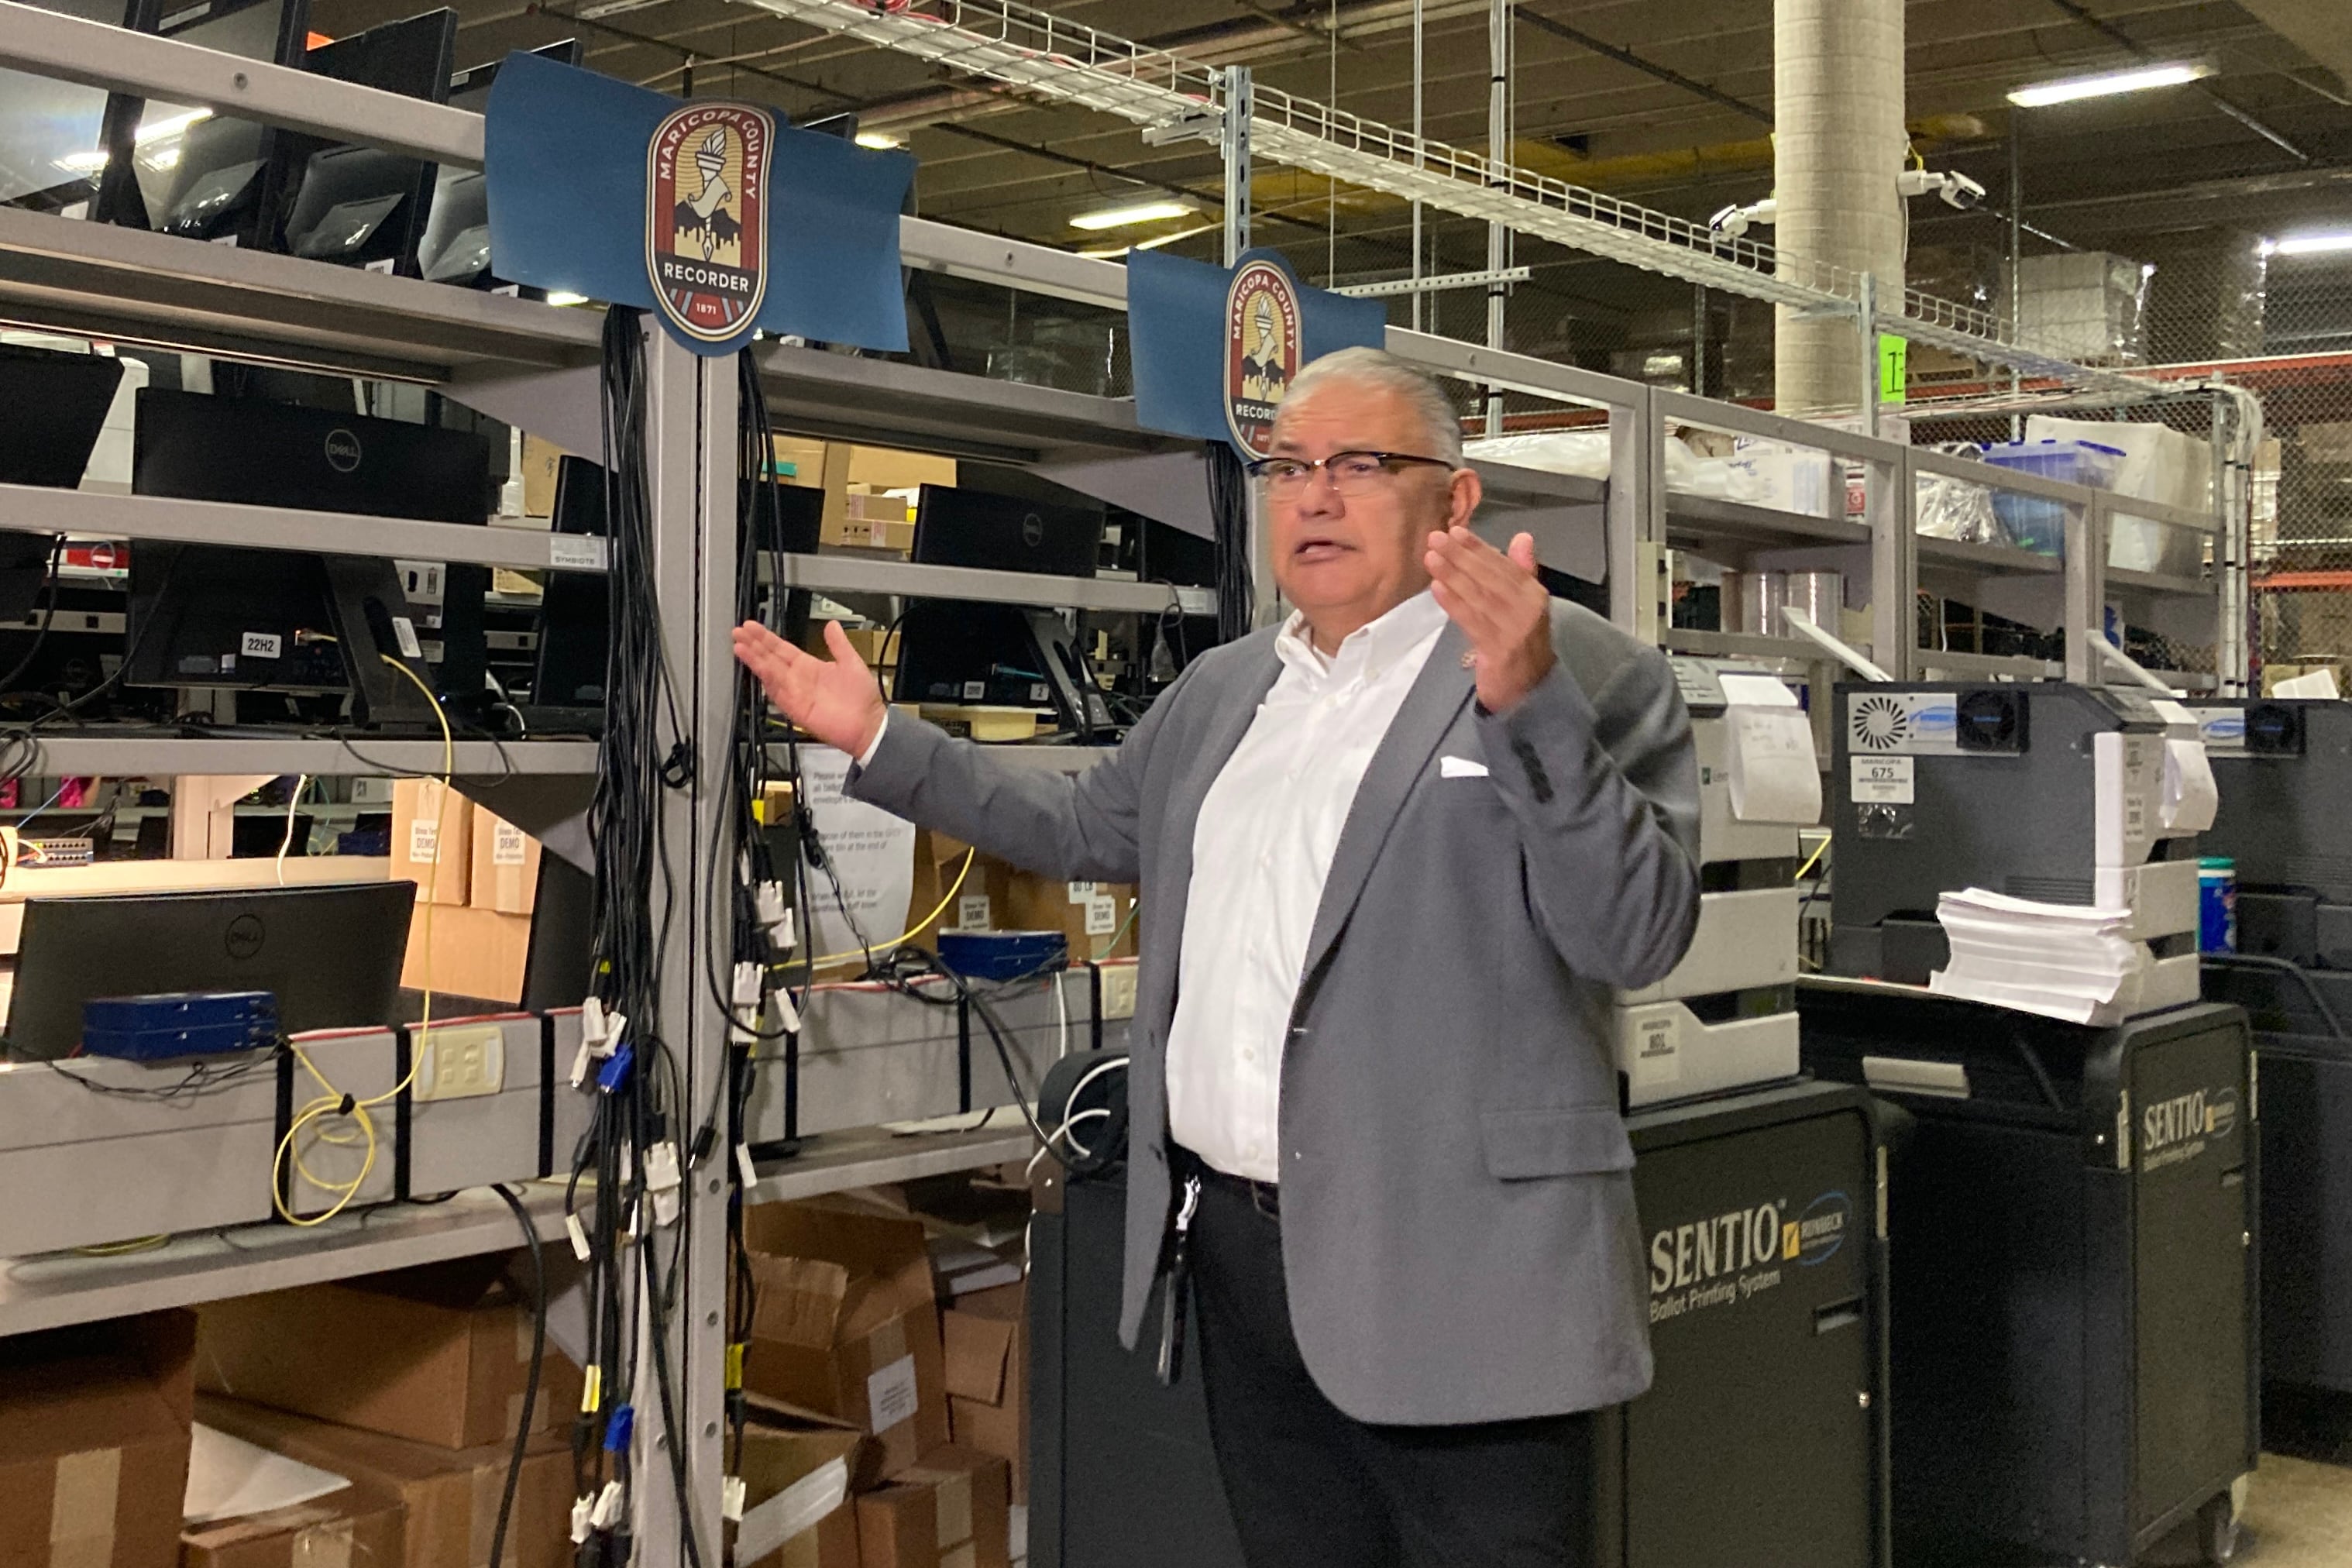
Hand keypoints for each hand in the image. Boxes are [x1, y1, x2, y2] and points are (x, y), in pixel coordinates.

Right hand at [732, 619, 886, 757]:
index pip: (781, 649)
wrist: (869, 725)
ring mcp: (795, 693)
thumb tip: (831, 625)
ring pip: (770, 673)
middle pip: (770, 658)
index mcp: (809, 666)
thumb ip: (838, 644)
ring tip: (740, 646)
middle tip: (738, 632)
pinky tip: (758, 669)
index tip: (752, 627)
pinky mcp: (796, 708)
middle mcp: (798, 679)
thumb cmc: (862, 698)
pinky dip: (769, 681)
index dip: (766, 638)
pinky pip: (779, 693)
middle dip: (753, 645)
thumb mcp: (851, 662)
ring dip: (755, 660)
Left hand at [1425, 528, 1554, 712]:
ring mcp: (1514, 631)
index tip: (1457, 532)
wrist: (1529, 689)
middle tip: (1435, 539)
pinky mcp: (1498, 651)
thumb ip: (1522, 570)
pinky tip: (1437, 588)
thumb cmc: (1521, 641)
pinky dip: (1453, 604)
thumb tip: (1523, 537)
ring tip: (1431, 559)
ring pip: (1478, 598)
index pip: (1504, 566)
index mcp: (1535, 595)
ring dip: (1452, 576)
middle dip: (1461, 557)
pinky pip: (1471, 622)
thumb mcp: (1526, 604)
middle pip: (1489, 578)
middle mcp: (1528, 610)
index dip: (1480, 548)